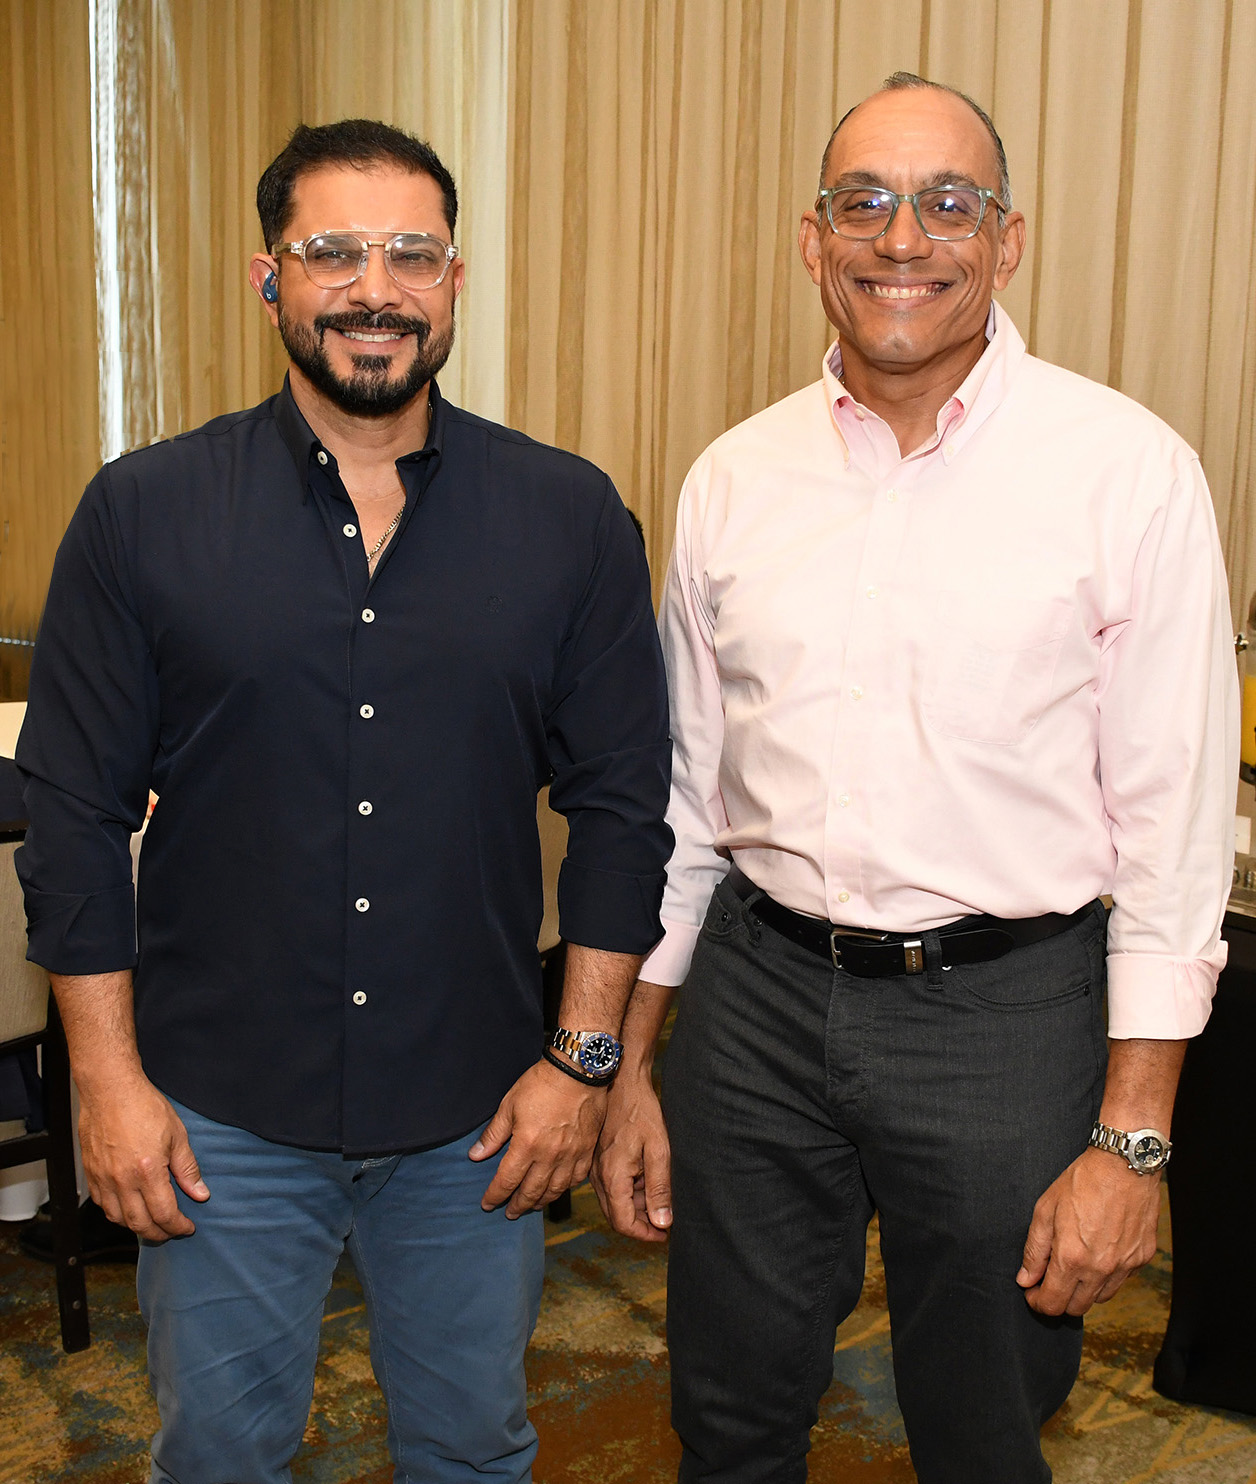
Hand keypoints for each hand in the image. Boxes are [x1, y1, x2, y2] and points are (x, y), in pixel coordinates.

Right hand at [78, 1073, 209, 1241]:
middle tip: (173, 1231)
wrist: (110, 1090)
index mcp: (148, 1171)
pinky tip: (129, 1209)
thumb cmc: (145, 1106)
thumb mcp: (177, 1135)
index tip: (187, 1228)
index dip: (178, 1226)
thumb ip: (188, 1169)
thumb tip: (200, 1194)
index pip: (164, 1213)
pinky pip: (102, 1204)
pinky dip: (117, 1214)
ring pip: (118, 1219)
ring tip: (153, 1223)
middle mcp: (122, 1180)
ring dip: (137, 1227)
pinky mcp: (91, 1173)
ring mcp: (103, 1178)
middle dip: (159, 1233)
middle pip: (140, 1223)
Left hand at [469, 1059, 607, 1217]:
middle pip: (530, 1192)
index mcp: (526, 1145)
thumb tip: (476, 1155)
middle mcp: (549, 1156)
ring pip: (554, 1190)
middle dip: (517, 1205)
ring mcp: (570, 1156)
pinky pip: (575, 1180)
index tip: (487, 1204)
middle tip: (509, 1212)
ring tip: (531, 1205)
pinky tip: (557, 1189)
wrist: (579, 1071)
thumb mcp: (509, 1104)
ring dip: (540, 1201)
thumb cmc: (541, 1084)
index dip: (495, 1195)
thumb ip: (493, 1134)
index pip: (506, 1181)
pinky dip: (564, 1189)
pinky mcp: (586, 1151)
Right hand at [591, 1069, 671, 1241]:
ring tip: (660, 1196)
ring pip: (614, 1202)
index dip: (644, 1234)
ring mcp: (596, 1168)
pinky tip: (646, 1178)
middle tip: (665, 1219)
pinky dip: (629, 1191)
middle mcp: (598, 1177)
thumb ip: (659, 1188)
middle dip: (641, 1223)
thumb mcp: (659, 1150)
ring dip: (636, 1206)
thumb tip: (662, 1222)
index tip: (664, 1234)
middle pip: (617, 1216)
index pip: (623, 1223)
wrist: (622, 1082)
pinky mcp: (598, 1160)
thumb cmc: (641, 1112)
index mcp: (612, 1177)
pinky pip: (611, 1187)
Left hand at [1017, 1148, 1161, 1314]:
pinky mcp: (1142, 1258)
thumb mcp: (1045, 1210)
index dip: (1038, 1303)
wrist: (1123, 1165)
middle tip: (1049, 1281)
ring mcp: (1125, 1266)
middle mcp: (1100, 1269)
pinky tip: (1098, 1254)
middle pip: (1076, 1308)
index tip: (1032, 1292)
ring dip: (1084, 1290)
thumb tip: (1026, 1279)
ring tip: (1074, 1266)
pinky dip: (1107, 1276)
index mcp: (1072, 1258)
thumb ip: (1035, 1250)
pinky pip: (1121, 1280)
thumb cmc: (1082, 1182)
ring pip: (1100, 1298)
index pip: (1053, 1303)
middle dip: (1059, 1299)